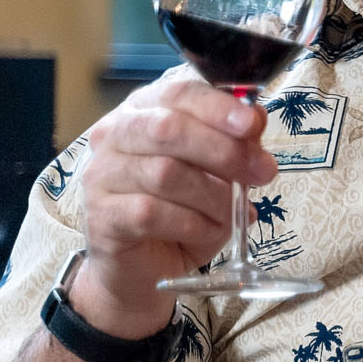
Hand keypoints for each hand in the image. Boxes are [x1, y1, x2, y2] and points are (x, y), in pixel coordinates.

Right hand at [73, 80, 274, 336]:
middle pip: (168, 128)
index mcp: (145, 111)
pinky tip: (205, 231)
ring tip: (232, 213)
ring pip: (165, 173)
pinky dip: (192, 225)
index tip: (253, 124)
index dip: (219, 107)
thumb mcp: (221, 174)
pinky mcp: (101, 216)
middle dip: (223, 151)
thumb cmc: (184, 212)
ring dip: (213, 196)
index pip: (178, 93)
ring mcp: (101, 175)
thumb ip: (236, 142)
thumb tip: (255, 119)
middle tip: (261, 172)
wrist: (148, 268)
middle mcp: (114, 136)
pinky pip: (151, 213)